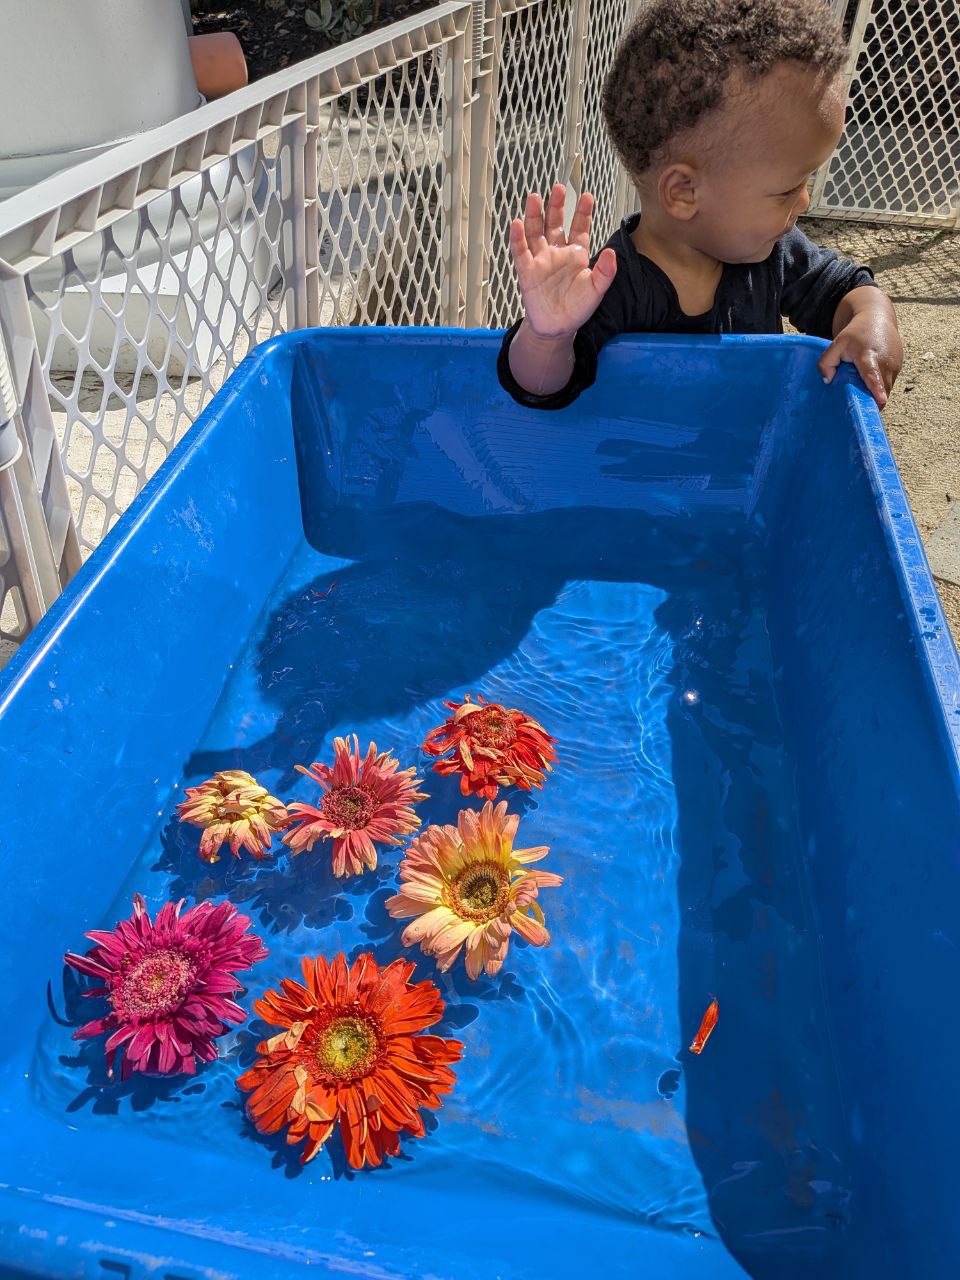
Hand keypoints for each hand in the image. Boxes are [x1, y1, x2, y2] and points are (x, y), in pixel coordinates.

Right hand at [509, 184, 616, 338]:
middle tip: (559, 188)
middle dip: (556, 206)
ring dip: (535, 215)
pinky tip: (517, 224)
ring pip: (536, 232)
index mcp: (576, 255)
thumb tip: (611, 252)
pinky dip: (518, 239)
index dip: (583, 212)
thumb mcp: (596, 291)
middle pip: (555, 223)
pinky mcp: (527, 271)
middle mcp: (557, 253)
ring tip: (534, 197)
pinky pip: (521, 252)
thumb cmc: (577, 308)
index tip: (588, 196)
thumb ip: (605, 272)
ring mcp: (541, 260)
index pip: (580, 228)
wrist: (557, 327)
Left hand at [819, 293, 902, 408]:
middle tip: (858, 408)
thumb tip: (827, 381)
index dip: (876, 387)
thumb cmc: (855, 333)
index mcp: (868, 355)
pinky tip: (870, 384)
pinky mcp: (898, 367)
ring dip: (876, 395)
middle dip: (872, 401)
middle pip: (881, 389)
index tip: (881, 399)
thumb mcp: (836, 343)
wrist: (877, 316)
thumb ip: (826, 362)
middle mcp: (885, 361)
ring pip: (886, 389)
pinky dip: (880, 388)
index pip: (872, 373)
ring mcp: (895, 364)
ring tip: (863, 393)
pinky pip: (889, 384)